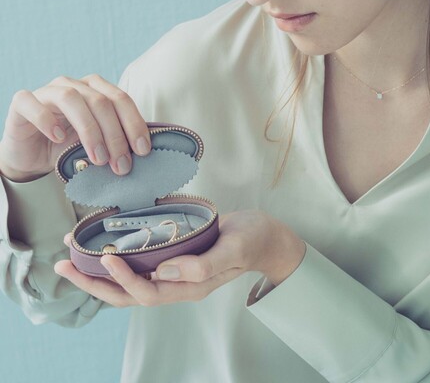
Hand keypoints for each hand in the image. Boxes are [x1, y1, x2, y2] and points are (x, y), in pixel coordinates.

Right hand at [0, 74, 150, 182]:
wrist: (32, 156)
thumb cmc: (68, 147)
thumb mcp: (97, 144)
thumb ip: (115, 141)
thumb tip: (142, 152)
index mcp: (96, 89)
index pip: (121, 99)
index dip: (134, 124)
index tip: (143, 150)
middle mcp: (74, 85)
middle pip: (100, 101)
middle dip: (115, 135)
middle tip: (121, 164)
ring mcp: (47, 91)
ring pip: (71, 98)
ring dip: (89, 130)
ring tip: (98, 158)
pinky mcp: (22, 102)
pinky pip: (33, 103)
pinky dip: (47, 120)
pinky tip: (57, 139)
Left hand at [53, 210, 305, 306]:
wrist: (264, 236)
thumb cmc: (252, 239)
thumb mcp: (233, 248)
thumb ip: (202, 264)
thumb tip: (165, 269)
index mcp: (191, 286)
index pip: (148, 291)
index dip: (125, 277)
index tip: (106, 256)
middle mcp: (176, 284)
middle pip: (127, 295)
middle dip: (93, 283)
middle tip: (64, 264)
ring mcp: (173, 273)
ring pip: (127, 283)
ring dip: (97, 273)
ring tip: (71, 257)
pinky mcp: (172, 258)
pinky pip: (138, 266)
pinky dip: (115, 260)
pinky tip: (101, 247)